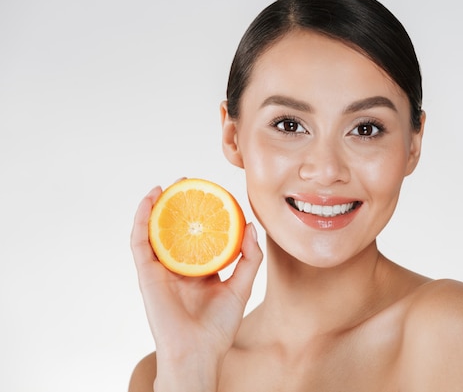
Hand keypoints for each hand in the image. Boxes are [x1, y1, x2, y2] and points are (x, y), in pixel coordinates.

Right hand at [130, 185, 262, 388]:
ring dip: (158, 206)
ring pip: (155, 231)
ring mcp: (161, 269)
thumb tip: (250, 225)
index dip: (204, 214)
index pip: (200, 235)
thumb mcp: (242, 286)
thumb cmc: (219, 326)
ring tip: (168, 186)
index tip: (213, 194)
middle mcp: (179, 267)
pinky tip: (150, 200)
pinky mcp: (146, 273)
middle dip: (180, 204)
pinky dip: (142, 218)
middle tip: (188, 182)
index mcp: (201, 269)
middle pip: (176, 229)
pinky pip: (140, 241)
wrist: (197, 351)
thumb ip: (249, 258)